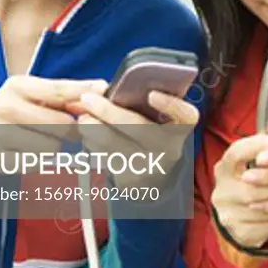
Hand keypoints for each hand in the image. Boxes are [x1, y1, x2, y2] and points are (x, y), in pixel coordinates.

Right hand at [0, 76, 107, 159]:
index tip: (104, 92)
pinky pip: (36, 165)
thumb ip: (68, 93)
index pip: (58, 91)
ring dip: (54, 147)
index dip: (83, 94)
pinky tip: (29, 151)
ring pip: (50, 148)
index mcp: (16, 86)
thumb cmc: (20, 108)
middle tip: (67, 128)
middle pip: (59, 123)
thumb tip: (102, 88)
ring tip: (42, 139)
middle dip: (70, 128)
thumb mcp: (38, 93)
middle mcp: (2, 107)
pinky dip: (39, 161)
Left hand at [75, 89, 198, 189]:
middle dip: (110, 113)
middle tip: (87, 100)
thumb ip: (143, 101)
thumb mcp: (160, 117)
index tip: (151, 94)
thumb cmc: (153, 131)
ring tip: (82, 117)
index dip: (170, 104)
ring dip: (95, 129)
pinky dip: (94, 144)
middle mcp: (170, 147)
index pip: (186, 115)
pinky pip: (107, 159)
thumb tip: (105, 88)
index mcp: (181, 126)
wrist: (154, 173)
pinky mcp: (130, 179)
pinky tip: (86, 134)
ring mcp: (150, 165)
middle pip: (140, 129)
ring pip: (118, 146)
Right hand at [211, 134, 267, 249]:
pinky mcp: (241, 232)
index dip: (254, 146)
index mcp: (223, 170)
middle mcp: (223, 192)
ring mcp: (230, 214)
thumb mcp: (247, 166)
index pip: (235, 154)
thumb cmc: (248, 185)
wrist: (238, 217)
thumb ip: (262, 155)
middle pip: (254, 182)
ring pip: (265, 205)